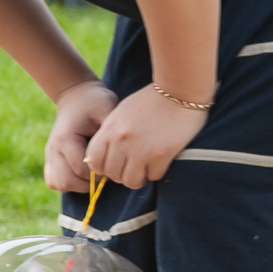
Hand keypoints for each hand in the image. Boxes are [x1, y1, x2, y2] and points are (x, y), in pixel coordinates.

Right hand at [43, 81, 112, 191]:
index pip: (81, 170)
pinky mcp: (50, 159)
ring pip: (59, 184)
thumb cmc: (95, 102)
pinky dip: (68, 183)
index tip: (112, 163)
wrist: (76, 96)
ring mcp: (49, 155)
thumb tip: (113, 159)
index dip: (100, 174)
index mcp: (65, 138)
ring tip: (93, 173)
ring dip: (78, 185)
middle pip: (67, 182)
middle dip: (89, 183)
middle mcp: (53, 149)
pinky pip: (54, 182)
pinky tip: (82, 174)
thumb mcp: (107, 111)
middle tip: (104, 172)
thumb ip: (109, 135)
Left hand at [83, 84, 208, 188]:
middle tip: (131, 167)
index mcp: (109, 129)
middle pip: (112, 174)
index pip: (93, 161)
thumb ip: (109, 134)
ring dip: (137, 177)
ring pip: (130, 181)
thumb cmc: (150, 100)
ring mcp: (141, 149)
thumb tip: (97, 160)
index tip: (113, 164)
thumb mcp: (121, 113)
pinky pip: (153, 177)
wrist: (179, 89)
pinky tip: (159, 162)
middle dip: (121, 174)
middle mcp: (121, 141)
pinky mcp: (161, 155)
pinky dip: (155, 172)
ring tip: (144, 168)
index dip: (102, 167)